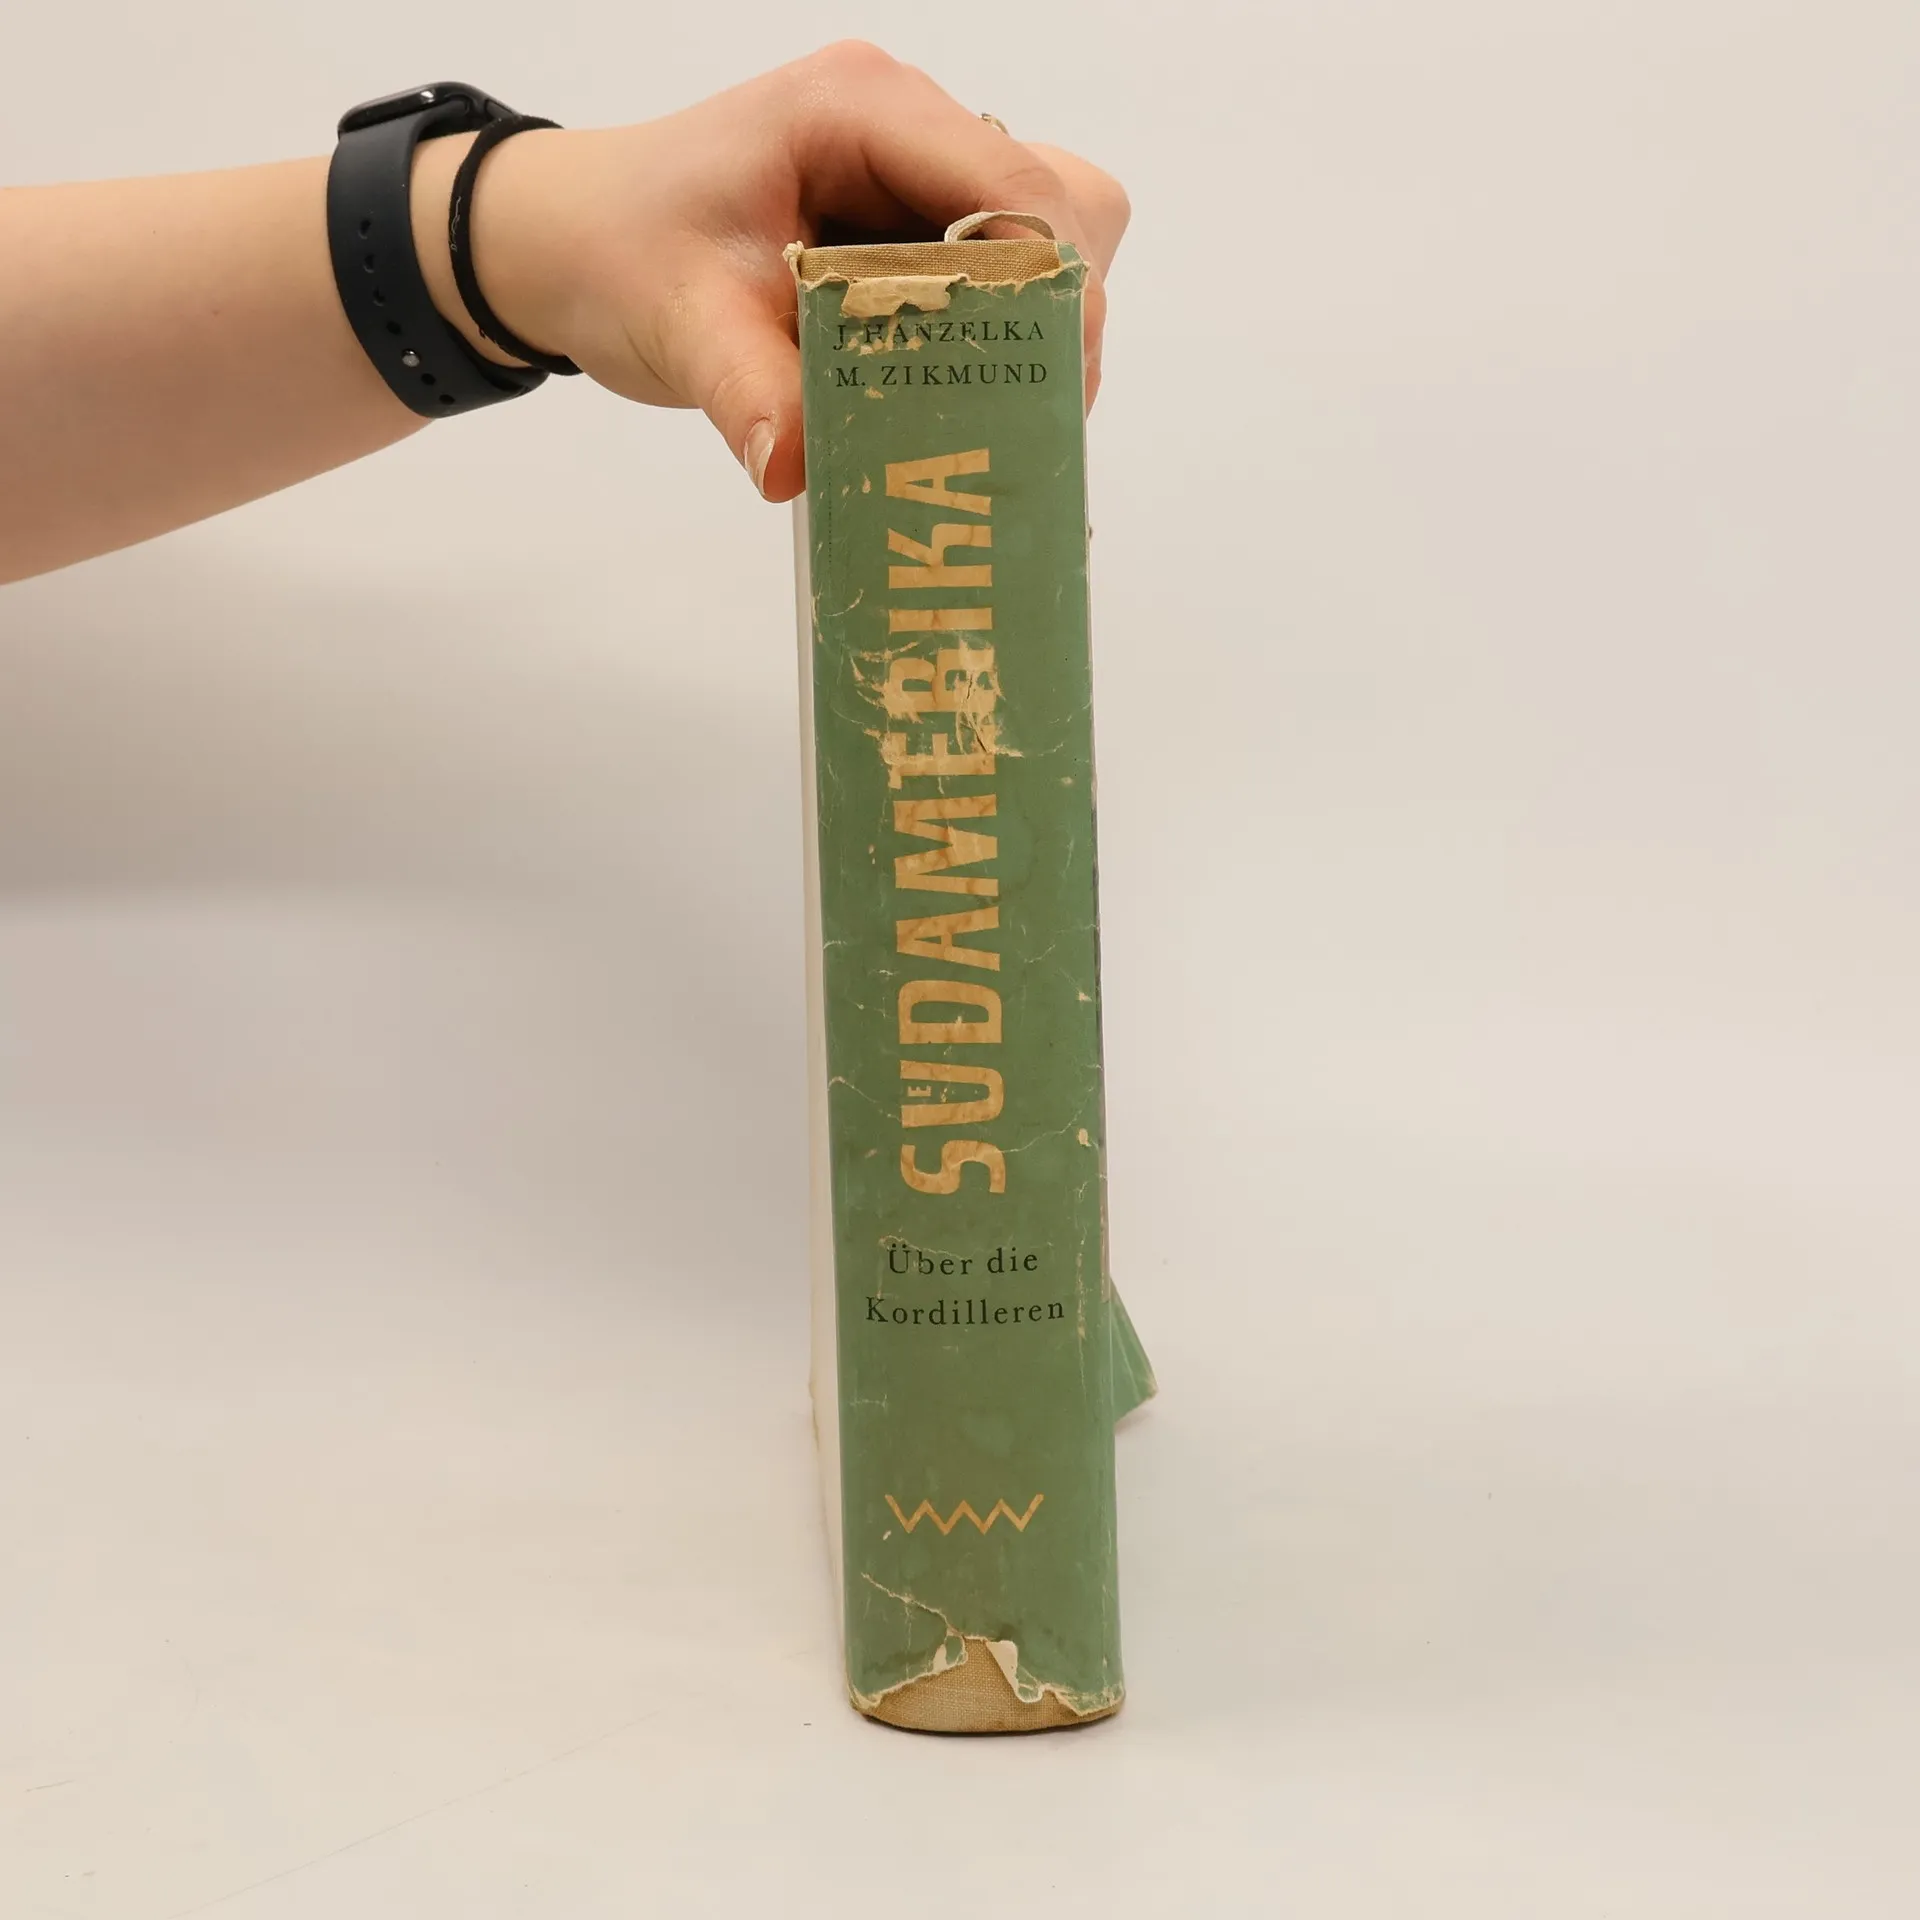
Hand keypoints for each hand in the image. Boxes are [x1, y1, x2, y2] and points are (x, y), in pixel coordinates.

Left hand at [419, 43, 1130, 501]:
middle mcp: (910, 130)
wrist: (576, 243)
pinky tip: (958, 407)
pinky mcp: (916, 231)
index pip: (1012, 181)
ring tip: (991, 418)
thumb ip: (750, 392)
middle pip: (1060, 206)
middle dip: (1054, 317)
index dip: (1053, 284)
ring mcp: (919, 180)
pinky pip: (999, 283)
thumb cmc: (620, 252)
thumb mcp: (681, 323)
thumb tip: (799, 471)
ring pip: (1044, 247)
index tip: (1055, 385)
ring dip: (1031, 338)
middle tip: (1020, 415)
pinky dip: (998, 350)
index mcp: (861, 111)